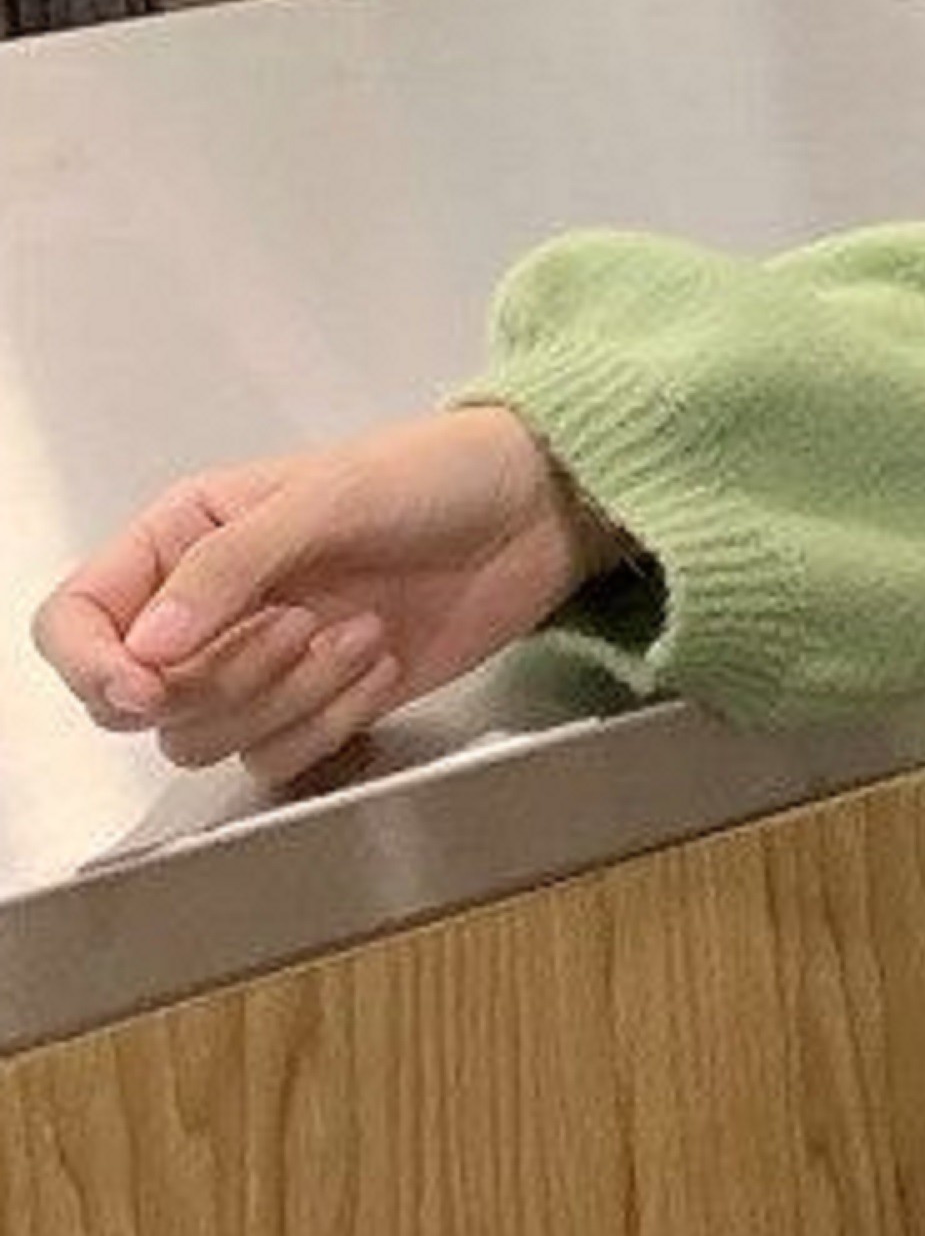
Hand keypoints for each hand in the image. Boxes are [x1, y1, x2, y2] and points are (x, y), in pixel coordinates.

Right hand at [26, 406, 616, 788]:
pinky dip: (327, 724)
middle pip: (135, 701)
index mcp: (184, 539)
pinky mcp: (319, 707)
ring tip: (363, 633)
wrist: (538, 510)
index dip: (91, 666)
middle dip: (218, 678)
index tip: (148, 686)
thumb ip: (231, 567)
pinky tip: (383, 663)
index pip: (76, 621)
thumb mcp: (331, 497)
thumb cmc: (434, 476)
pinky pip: (274, 758)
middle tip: (304, 624)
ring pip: (203, 738)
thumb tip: (143, 650)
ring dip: (284, 698)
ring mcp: (262, 664)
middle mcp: (207, 608)